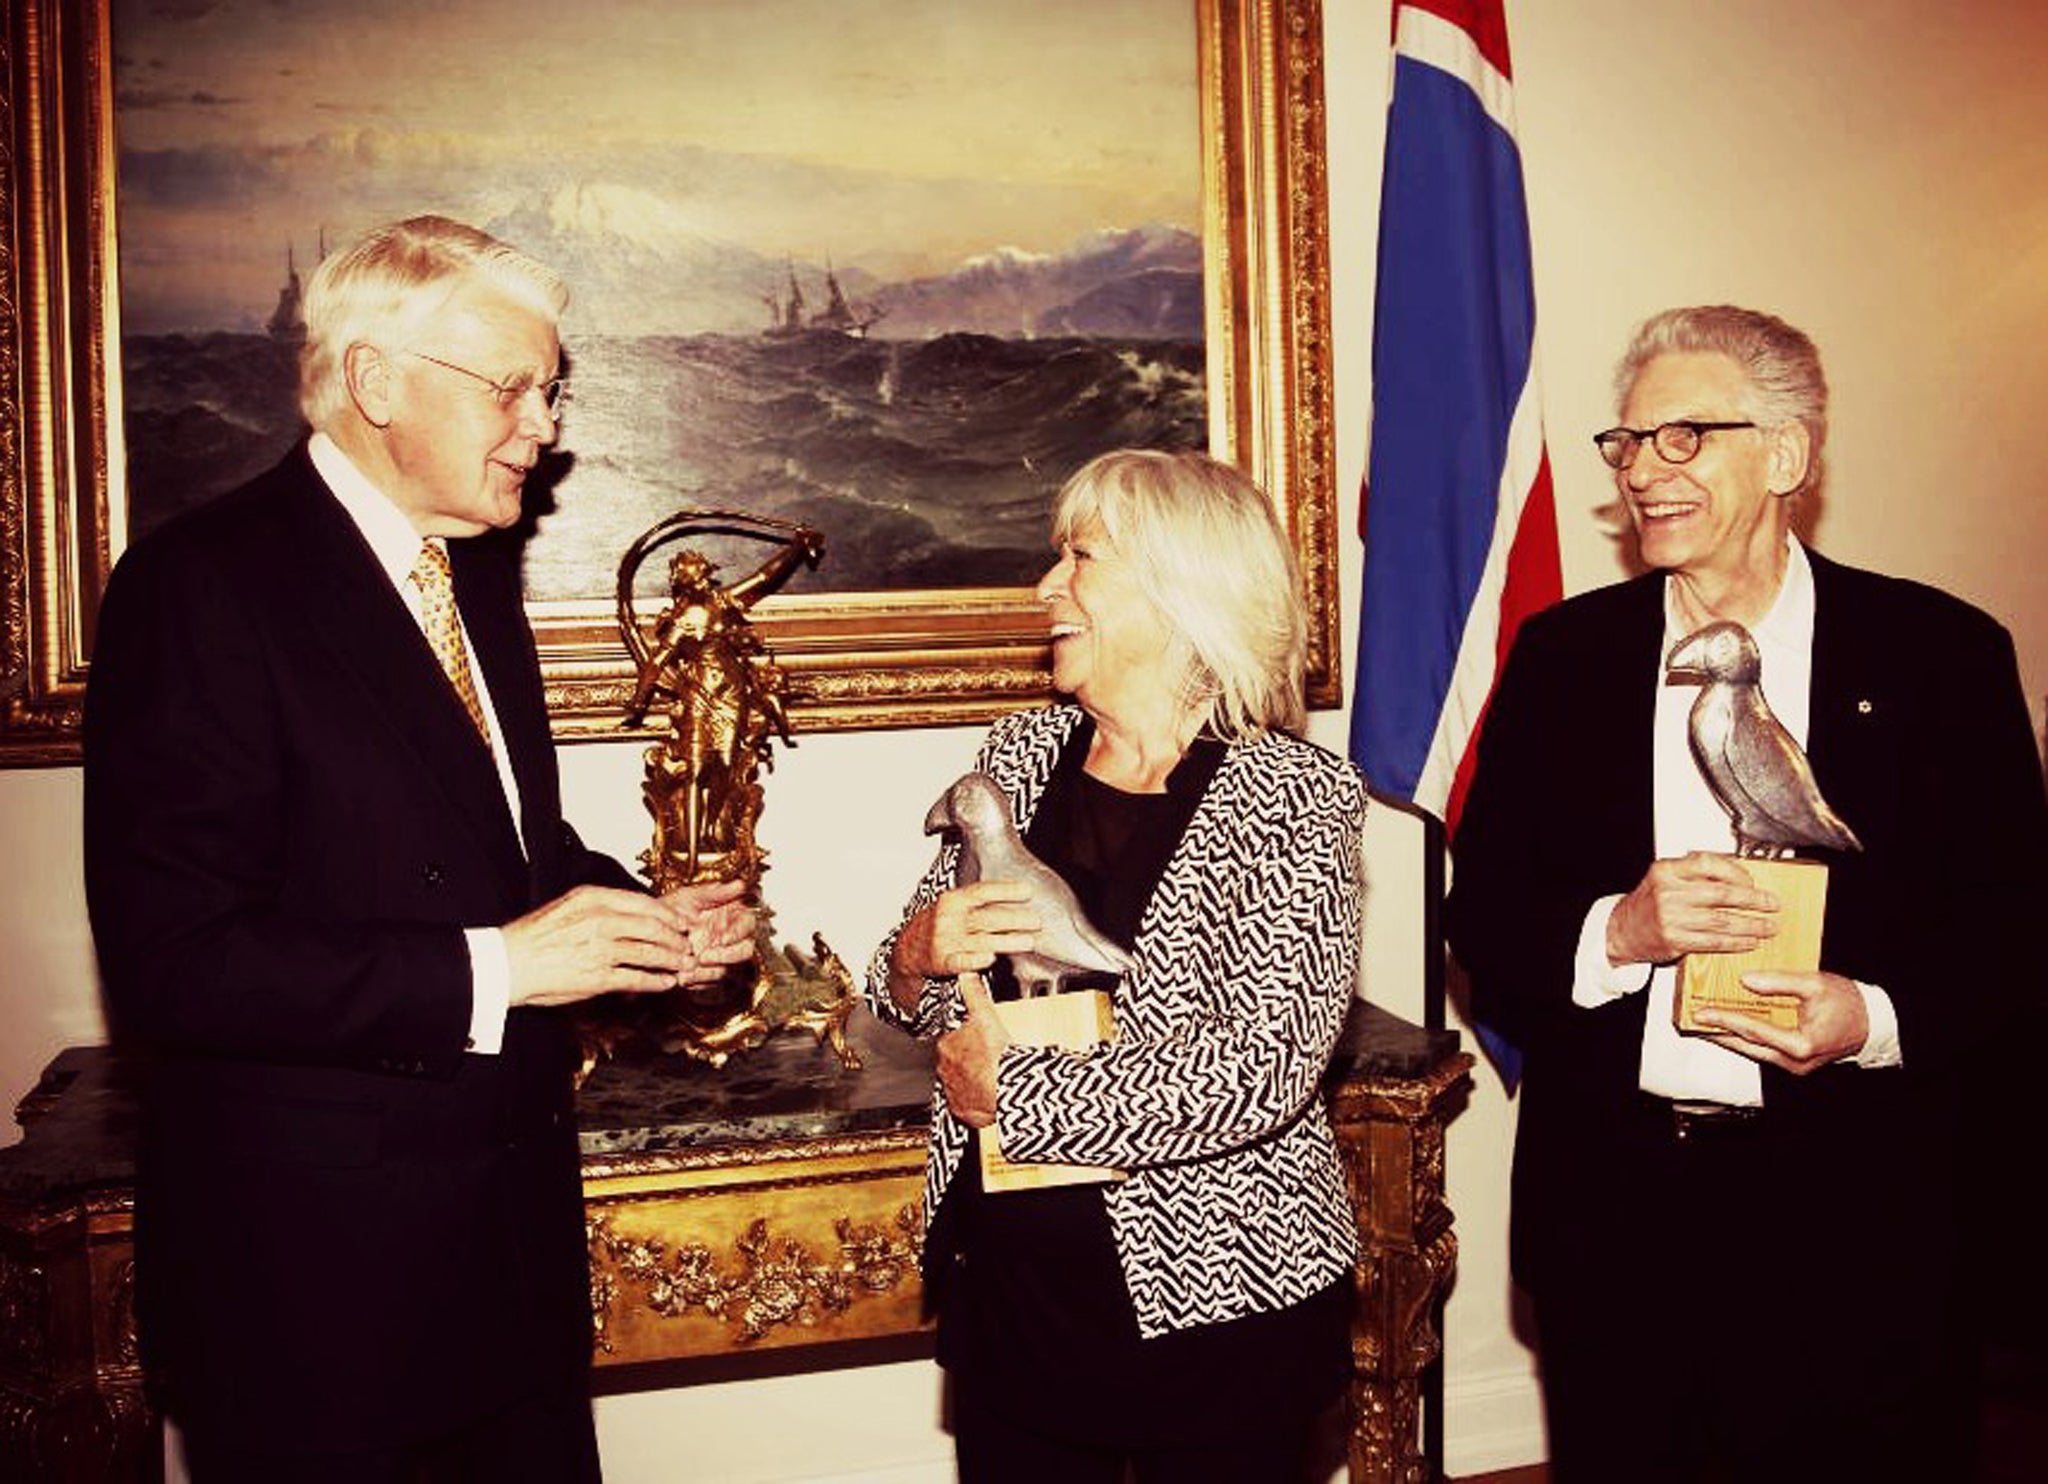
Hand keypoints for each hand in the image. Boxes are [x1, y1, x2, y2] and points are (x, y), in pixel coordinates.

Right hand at [503, 885, 693, 1007]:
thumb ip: (600, 905)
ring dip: (672, 960)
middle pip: (654, 926)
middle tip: (688, 944)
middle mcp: (600, 920)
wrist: (507, 963)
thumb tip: (631, 911)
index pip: (644, 902)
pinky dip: (656, 982)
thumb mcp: (568, 906)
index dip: (669, 914)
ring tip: (683, 964)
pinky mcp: (597, 977)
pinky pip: (637, 978)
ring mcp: (600, 949)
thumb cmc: (534, 936)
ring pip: (650, 952)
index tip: (681, 921)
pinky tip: (666, 983)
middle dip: (677, 938)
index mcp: (592, 898)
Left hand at [660, 879, 757, 985]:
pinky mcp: (708, 975)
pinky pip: (709, 984)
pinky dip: (697, 982)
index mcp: (732, 917)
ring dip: (708, 972)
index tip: (723, 937)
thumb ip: (716, 891)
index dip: (738, 933)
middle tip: (705, 956)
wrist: (649, 932)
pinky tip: (682, 978)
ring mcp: (720, 958)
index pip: (748, 925)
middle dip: (727, 956)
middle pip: (745, 951)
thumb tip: (740, 884)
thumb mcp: (690, 896)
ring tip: (688, 969)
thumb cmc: (671, 910)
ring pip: (726, 970)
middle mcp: (730, 939)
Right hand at [886, 880, 1038, 1011]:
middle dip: (1014, 919)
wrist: (907, 949)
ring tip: (1027, 941)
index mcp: (954, 900)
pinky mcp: (943, 962)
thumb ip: (980, 901)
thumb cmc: (938, 925)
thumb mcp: (954, 905)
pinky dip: (975, 960)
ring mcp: (946, 940)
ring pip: (981, 940)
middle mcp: (950, 919)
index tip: (1027, 891)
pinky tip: (989, 959)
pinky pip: (961, 961)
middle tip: (1035, 921)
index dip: (1006, 891)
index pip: (982, 892)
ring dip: (1006, 941)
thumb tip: (1017, 896)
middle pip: (986, 917)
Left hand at [936, 972, 1007, 1127]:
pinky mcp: (961, 1110)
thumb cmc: (996, 1055)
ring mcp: (952, 1091)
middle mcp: (945, 1070)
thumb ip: (974, 994)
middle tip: (985, 1061)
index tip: (976, 1044)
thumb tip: (966, 974)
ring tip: (987, 1079)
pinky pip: (964, 1106)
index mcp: (948, 1046)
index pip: (950, 1041)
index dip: (964, 1041)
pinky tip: (985, 1097)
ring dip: (969, 1082)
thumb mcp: (985, 1016)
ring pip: (957, 1084)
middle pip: (953, 1062)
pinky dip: (973, 1103)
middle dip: (966, 1062)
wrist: (1005, 1089)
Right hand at [1607, 852, 1778, 965]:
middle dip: (1753, 900)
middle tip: (1772, 904)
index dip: (1735, 872)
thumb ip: (1695, 872)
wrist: (1621, 931)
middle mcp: (1668, 892)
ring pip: (1721, 921)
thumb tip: (1738, 873)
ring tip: (1768, 927)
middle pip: (1721, 894)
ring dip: (1750, 925)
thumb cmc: (1648, 903)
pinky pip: (1713, 942)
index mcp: (1666, 870)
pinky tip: (1749, 942)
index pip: (1708, 864)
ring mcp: (1671, 917)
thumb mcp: (1665, 878)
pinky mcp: (1675, 940)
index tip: (1752, 882)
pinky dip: (1735, 942)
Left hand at [1692, 969, 1868, 1073]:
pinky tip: (1729, 1027)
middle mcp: (1795, 1061)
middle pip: (1746, 1045)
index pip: (1752, 1030)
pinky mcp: (1794, 1062)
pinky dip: (1745, 1037)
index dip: (1724, 1019)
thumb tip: (1745, 981)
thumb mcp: (1815, 984)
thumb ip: (1780, 982)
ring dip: (1728, 1036)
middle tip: (1690, 1021)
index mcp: (1800, 1044)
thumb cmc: (1848, 1002)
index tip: (1701, 1013)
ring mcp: (1794, 1065)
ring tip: (1703, 1024)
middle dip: (1717, 1033)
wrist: (1873, 1022)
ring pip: (1752, 1050)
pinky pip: (1762, 1049)